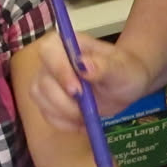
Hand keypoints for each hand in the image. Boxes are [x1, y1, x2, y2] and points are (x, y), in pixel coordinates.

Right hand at [21, 29, 150, 132]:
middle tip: (87, 110)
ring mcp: (48, 80)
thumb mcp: (121, 69)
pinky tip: (82, 124)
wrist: (125, 86)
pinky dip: (64, 123)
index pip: (49, 50)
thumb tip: (84, 65)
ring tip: (88, 117)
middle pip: (42, 80)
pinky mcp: (49, 100)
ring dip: (63, 114)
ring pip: (40, 98)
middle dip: (63, 101)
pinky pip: (47, 114)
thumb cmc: (124, 70)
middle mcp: (52, 60)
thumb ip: (104, 66)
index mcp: (68, 42)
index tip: (76, 90)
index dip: (58, 70)